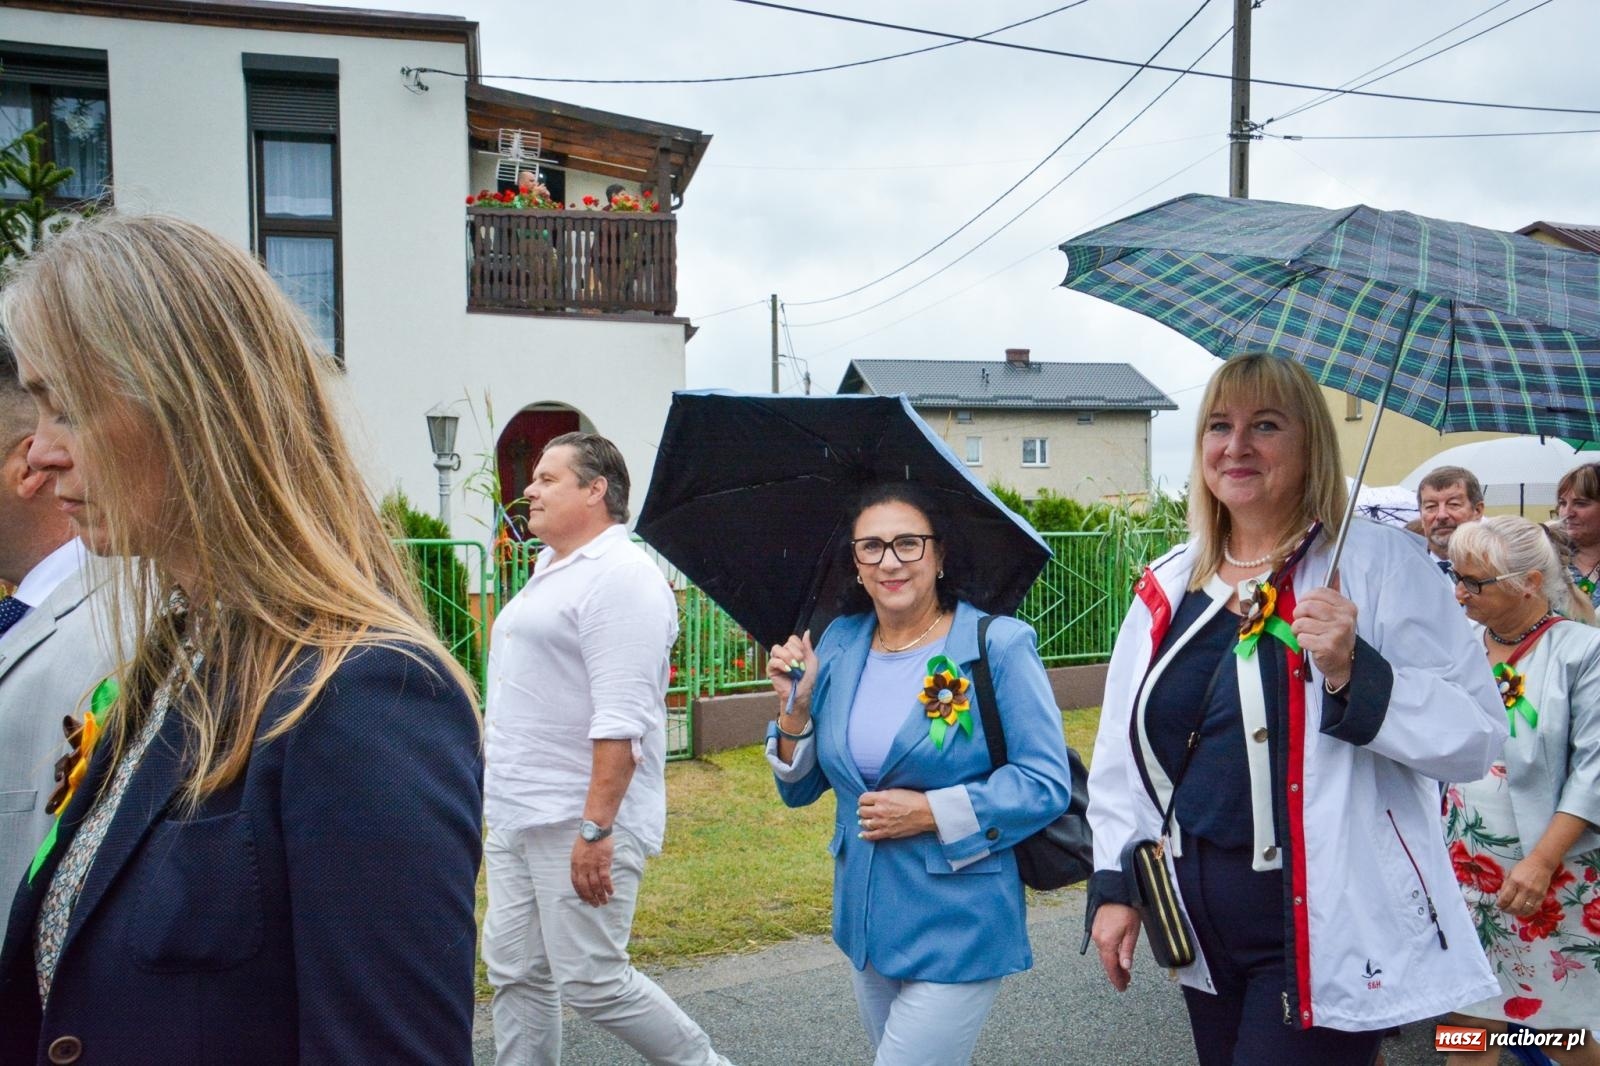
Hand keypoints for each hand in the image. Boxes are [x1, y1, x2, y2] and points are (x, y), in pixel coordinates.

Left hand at [571, 835, 614, 906]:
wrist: (594, 829)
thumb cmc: (587, 839)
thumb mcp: (577, 852)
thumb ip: (579, 864)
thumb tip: (583, 875)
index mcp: (575, 865)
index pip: (576, 884)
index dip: (581, 894)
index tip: (586, 900)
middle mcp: (582, 867)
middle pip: (586, 887)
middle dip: (590, 898)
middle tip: (596, 905)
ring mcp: (592, 865)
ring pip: (596, 885)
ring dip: (600, 895)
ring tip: (605, 902)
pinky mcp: (603, 862)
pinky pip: (605, 878)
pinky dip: (608, 887)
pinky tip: (611, 892)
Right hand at [767, 631, 817, 727]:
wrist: (802, 693)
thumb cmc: (807, 679)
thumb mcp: (812, 660)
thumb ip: (808, 646)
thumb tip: (807, 632)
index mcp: (794, 651)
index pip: (792, 639)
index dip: (798, 645)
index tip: (803, 656)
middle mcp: (784, 654)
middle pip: (786, 643)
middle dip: (795, 652)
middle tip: (800, 663)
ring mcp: (777, 661)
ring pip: (777, 649)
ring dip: (787, 656)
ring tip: (794, 667)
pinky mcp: (771, 669)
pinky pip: (773, 661)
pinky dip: (782, 664)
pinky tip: (788, 670)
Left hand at [856, 789, 934, 840]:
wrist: (926, 813)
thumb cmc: (914, 799)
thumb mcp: (896, 791)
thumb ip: (883, 795)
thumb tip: (875, 799)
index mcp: (882, 798)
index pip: (863, 798)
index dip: (863, 800)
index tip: (865, 801)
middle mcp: (879, 810)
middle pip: (862, 811)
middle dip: (862, 810)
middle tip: (865, 810)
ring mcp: (882, 823)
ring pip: (864, 823)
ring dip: (863, 821)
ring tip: (864, 820)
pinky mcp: (887, 832)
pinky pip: (872, 835)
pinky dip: (865, 835)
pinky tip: (862, 834)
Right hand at [1092, 903, 1141, 990]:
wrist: (1115, 892)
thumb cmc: (1126, 910)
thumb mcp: (1132, 932)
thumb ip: (1127, 951)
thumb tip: (1125, 967)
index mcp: (1107, 942)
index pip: (1111, 966)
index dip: (1117, 978)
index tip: (1122, 988)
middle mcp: (1098, 940)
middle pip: (1106, 962)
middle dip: (1115, 973)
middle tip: (1126, 982)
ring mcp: (1095, 934)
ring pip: (1104, 955)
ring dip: (1113, 964)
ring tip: (1124, 972)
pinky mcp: (1095, 928)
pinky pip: (1102, 947)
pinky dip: (1109, 955)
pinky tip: (1116, 957)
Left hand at [1291, 572, 1356, 690]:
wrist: (1345, 663)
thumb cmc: (1336, 635)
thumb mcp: (1339, 613)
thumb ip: (1333, 594)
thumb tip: (1334, 569)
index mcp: (1347, 607)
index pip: (1319, 592)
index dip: (1305, 598)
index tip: (1305, 607)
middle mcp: (1344, 618)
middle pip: (1307, 606)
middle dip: (1298, 614)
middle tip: (1302, 622)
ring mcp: (1337, 633)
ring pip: (1301, 623)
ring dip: (1298, 630)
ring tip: (1307, 634)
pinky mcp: (1327, 647)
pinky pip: (1301, 638)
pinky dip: (1301, 642)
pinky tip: (1310, 644)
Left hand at [1496, 855, 1555, 917]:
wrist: (1541, 864)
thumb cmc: (1524, 867)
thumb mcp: (1510, 873)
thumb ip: (1505, 886)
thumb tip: (1501, 898)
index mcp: (1514, 881)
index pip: (1505, 898)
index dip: (1500, 904)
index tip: (1498, 905)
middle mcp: (1524, 888)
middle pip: (1514, 906)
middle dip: (1507, 910)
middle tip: (1504, 910)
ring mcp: (1534, 893)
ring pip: (1524, 910)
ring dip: (1516, 913)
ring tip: (1512, 911)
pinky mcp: (1542, 897)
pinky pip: (1534, 909)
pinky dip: (1527, 913)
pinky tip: (1522, 912)